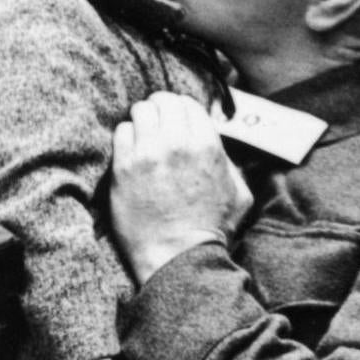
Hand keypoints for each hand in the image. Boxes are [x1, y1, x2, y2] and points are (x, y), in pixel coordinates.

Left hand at [109, 92, 251, 284]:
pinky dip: (125, 138)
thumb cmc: (210, 230)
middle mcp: (177, 142)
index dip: (180, 110)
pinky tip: (130, 153)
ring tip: (142, 137)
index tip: (175, 120)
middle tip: (156, 124)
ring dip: (141, 121)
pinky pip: (121, 132)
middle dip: (159, 110)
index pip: (188, 104)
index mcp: (207, 144)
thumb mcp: (239, 194)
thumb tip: (219, 147)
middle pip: (162, 101)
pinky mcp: (124, 167)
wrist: (179, 257)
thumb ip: (230, 163)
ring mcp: (148, 153)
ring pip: (139, 111)